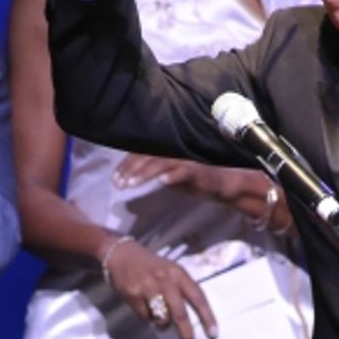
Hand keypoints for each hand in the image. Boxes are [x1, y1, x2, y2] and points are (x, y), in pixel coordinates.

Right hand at [101, 236, 214, 338]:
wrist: (122, 255)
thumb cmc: (152, 266)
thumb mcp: (171, 271)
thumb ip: (182, 290)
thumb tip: (193, 319)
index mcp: (178, 273)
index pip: (197, 297)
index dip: (207, 317)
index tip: (213, 334)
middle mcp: (165, 279)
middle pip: (179, 313)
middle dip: (186, 334)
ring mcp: (148, 287)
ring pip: (162, 318)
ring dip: (162, 324)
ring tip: (159, 317)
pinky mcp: (133, 294)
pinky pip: (145, 316)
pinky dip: (147, 316)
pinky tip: (144, 305)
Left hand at [113, 154, 242, 202]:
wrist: (223, 185)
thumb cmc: (195, 181)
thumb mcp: (169, 178)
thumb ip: (153, 175)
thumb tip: (129, 178)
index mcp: (165, 153)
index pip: (141, 154)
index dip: (126, 165)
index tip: (114, 179)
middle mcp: (174, 153)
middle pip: (147, 156)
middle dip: (130, 169)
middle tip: (118, 183)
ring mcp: (186, 160)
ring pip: (161, 162)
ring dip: (144, 173)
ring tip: (131, 184)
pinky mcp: (198, 170)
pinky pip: (183, 171)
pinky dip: (172, 176)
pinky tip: (162, 182)